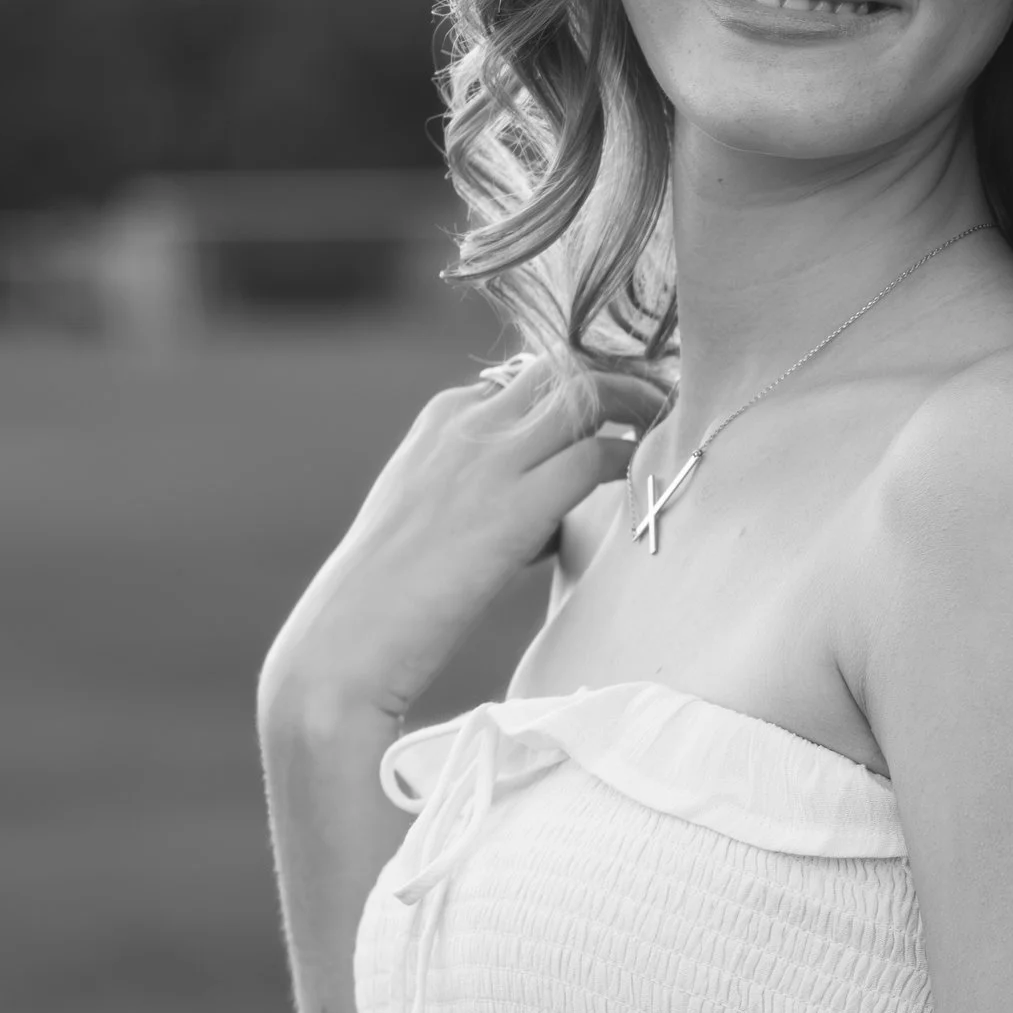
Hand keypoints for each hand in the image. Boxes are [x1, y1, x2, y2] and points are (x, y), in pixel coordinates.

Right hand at [262, 352, 667, 733]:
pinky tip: (643, 485)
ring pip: (587, 396)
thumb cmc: (386, 595)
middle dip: (617, 383)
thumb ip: (478, 488)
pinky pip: (597, 457)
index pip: (528, 379)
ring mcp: (489, 458)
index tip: (611, 416)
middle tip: (657, 406)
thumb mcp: (427, 512)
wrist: (345, 641)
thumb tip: (544, 508)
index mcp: (440, 418)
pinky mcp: (516, 505)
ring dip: (638, 406)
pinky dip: (629, 463)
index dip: (577, 397)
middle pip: (564, 371)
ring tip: (667, 430)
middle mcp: (466, 422)